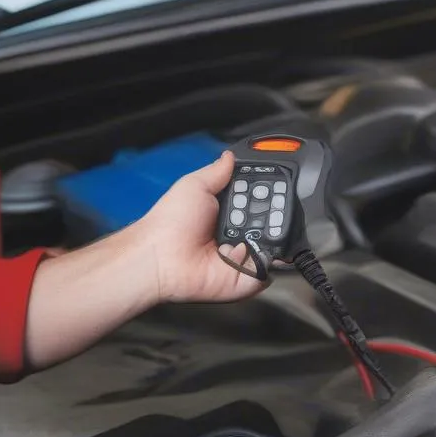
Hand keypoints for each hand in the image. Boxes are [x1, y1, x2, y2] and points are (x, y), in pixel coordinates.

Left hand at [135, 151, 267, 304]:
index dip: (267, 194)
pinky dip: (261, 264)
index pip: (259, 203)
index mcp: (227, 214)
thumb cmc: (171, 222)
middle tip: (262, 211)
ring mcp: (241, 259)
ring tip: (249, 233)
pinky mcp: (243, 280)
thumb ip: (217, 171)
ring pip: (272, 248)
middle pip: (270, 224)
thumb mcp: (195, 186)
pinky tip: (242, 253)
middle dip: (272, 215)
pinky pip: (265, 273)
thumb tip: (230, 156)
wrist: (160, 256)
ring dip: (266, 238)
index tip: (275, 185)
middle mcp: (236, 236)